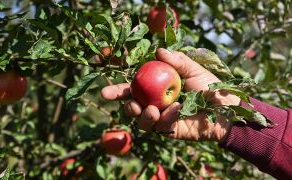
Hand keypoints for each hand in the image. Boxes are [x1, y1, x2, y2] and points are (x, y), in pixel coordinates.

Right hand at [101, 48, 239, 141]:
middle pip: (132, 106)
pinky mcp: (170, 131)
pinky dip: (165, 117)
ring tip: (149, 109)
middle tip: (119, 101)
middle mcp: (156, 103)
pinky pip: (160, 126)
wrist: (227, 110)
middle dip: (122, 104)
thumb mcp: (194, 70)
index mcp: (158, 88)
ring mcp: (162, 118)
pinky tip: (176, 110)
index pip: (134, 89)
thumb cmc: (211, 88)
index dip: (119, 90)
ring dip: (141, 114)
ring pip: (141, 120)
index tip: (105, 91)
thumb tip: (158, 51)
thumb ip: (177, 61)